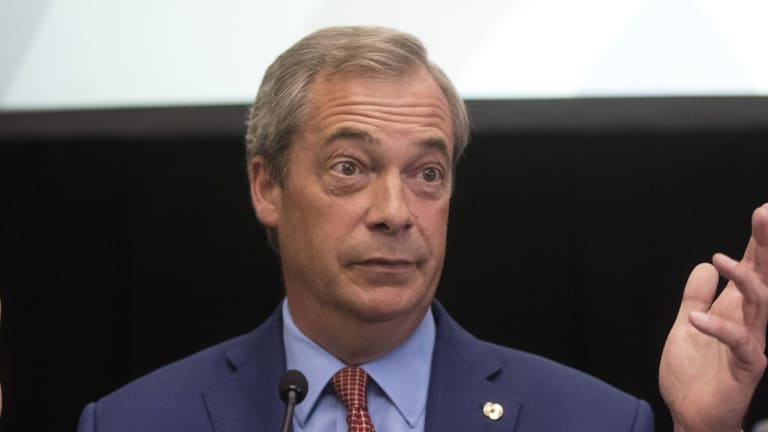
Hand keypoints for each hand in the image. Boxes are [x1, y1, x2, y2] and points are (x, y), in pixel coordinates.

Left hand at [660, 203, 767, 431]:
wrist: (691, 414)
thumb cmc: (694, 374)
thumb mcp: (686, 325)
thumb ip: (695, 297)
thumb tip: (702, 267)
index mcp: (735, 309)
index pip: (751, 269)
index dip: (756, 242)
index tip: (762, 211)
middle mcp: (748, 321)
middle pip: (764, 277)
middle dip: (765, 246)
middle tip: (764, 214)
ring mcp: (750, 343)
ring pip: (759, 303)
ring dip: (742, 278)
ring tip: (719, 259)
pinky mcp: (746, 366)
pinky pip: (739, 343)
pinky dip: (718, 328)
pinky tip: (697, 318)